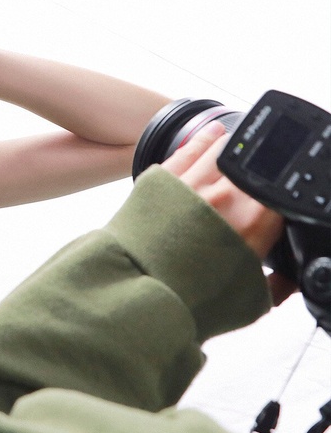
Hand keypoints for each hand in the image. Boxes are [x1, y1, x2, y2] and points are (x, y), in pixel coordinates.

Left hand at [161, 121, 290, 301]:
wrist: (140, 294)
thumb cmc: (191, 300)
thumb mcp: (250, 301)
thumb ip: (277, 285)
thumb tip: (292, 280)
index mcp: (256, 223)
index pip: (281, 193)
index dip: (285, 192)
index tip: (285, 192)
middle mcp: (227, 196)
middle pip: (253, 165)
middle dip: (261, 166)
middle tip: (266, 165)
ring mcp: (194, 184)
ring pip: (223, 150)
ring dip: (235, 144)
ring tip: (241, 138)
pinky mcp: (164, 180)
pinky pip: (190, 149)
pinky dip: (205, 138)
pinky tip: (213, 132)